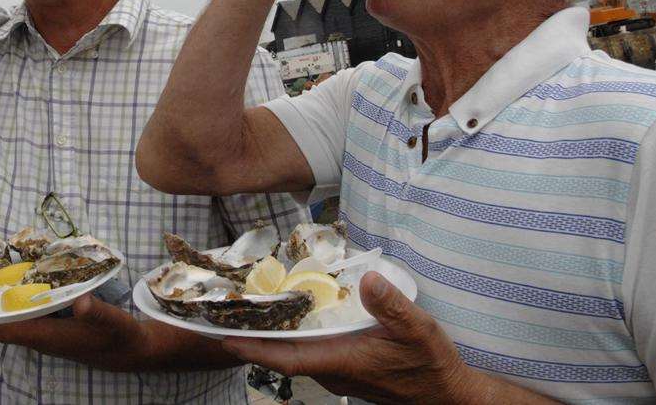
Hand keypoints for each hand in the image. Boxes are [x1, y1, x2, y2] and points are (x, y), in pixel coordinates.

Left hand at [0, 294, 153, 371]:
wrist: (130, 350)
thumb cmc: (118, 336)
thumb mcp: (112, 321)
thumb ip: (96, 312)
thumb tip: (81, 302)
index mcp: (49, 337)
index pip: (8, 331)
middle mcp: (42, 337)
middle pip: (4, 326)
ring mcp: (47, 334)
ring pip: (15, 321)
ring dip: (0, 304)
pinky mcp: (54, 328)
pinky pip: (27, 316)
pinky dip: (18, 302)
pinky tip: (19, 283)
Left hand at [222, 271, 472, 404]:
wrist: (447, 394)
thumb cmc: (430, 365)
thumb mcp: (418, 330)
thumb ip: (392, 306)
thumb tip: (367, 279)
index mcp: (342, 362)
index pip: (287, 358)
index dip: (254, 348)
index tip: (226, 336)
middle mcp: (332, 370)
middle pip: (282, 353)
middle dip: (254, 333)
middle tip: (229, 307)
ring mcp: (336, 370)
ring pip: (294, 351)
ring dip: (272, 332)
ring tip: (251, 302)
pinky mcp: (343, 367)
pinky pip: (307, 350)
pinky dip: (293, 333)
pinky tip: (290, 311)